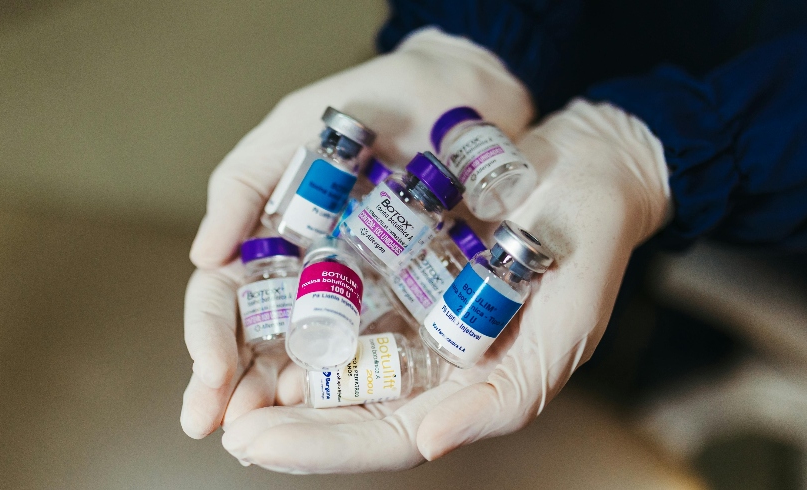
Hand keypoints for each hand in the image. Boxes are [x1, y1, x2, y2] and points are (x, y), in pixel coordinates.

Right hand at [180, 28, 532, 438]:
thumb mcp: (292, 130)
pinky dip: (358, 375)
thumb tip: (201, 256)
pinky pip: (383, 342)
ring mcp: (361, 290)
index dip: (208, 340)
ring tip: (270, 434)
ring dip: (287, 397)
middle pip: (262, 341)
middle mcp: (310, 274)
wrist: (459, 93)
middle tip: (224, 430)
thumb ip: (241, 185)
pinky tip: (338, 404)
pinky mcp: (415, 295)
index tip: (208, 380)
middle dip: (238, 389)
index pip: (225, 300)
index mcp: (272, 239)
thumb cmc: (370, 101)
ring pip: (315, 354)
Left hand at [218, 99, 672, 471]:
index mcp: (467, 389)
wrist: (588, 168)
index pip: (386, 436)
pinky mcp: (396, 268)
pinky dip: (296, 311)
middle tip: (221, 423)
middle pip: (346, 408)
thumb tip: (426, 445)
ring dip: (275, 375)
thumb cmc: (588, 250)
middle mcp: (431, 361)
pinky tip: (252, 318)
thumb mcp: (564, 328)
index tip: (258, 445)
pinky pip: (339, 296)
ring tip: (218, 383)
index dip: (322, 447)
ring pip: (332, 359)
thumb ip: (503, 398)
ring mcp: (410, 315)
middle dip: (284, 423)